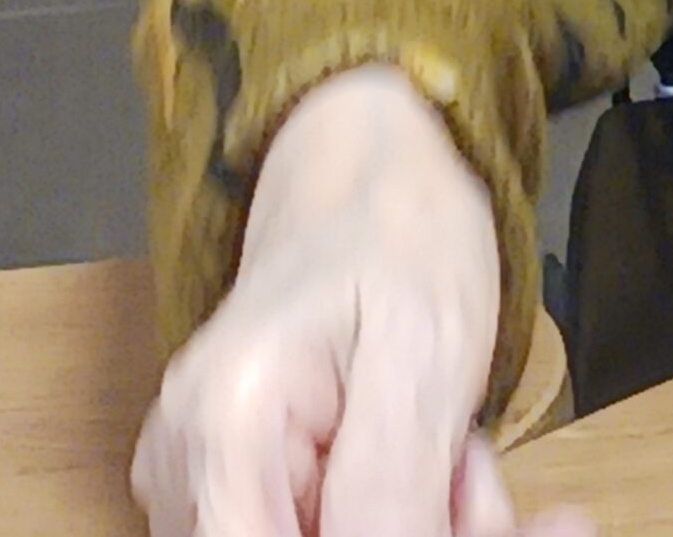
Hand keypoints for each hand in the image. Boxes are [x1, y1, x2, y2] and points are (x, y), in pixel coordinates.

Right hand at [131, 64, 590, 536]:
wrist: (367, 172)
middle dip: (416, 533)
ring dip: (417, 526)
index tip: (459, 520)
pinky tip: (442, 469)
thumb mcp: (423, 348)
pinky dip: (402, 518)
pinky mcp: (240, 490)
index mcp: (220, 427)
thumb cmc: (396, 229)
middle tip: (487, 494)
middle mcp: (185, 470)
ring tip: (465, 459)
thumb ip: (389, 483)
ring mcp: (206, 483)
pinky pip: (325, 532)